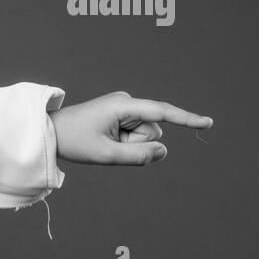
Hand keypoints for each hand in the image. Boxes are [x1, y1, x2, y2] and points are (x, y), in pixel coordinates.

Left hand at [49, 91, 212, 165]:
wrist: (50, 132)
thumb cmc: (74, 141)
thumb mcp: (105, 154)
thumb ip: (137, 156)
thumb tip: (164, 151)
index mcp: (123, 105)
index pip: (162, 113)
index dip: (186, 119)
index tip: (208, 123)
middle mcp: (127, 102)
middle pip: (151, 131)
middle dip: (135, 144)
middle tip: (106, 144)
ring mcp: (124, 108)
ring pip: (143, 135)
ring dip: (128, 144)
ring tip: (103, 141)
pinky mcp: (121, 114)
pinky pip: (134, 134)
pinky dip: (124, 142)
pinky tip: (104, 139)